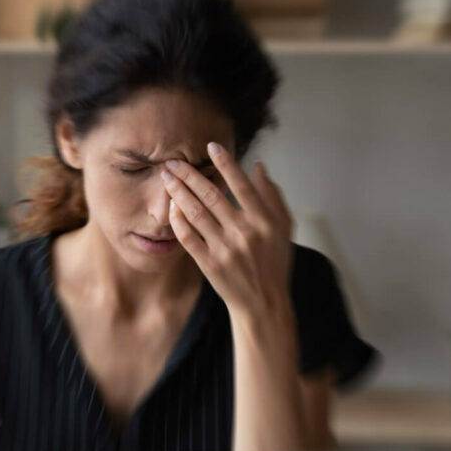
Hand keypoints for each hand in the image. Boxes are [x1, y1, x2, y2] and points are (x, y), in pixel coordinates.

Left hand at [161, 142, 294, 314]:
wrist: (263, 303)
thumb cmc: (274, 263)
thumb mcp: (284, 228)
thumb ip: (272, 196)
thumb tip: (258, 167)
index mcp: (265, 221)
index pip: (242, 185)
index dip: (226, 163)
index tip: (210, 146)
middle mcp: (245, 233)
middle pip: (212, 196)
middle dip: (190, 174)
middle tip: (173, 161)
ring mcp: (226, 250)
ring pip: (197, 213)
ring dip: (178, 192)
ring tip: (166, 178)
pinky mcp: (210, 265)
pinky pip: (188, 238)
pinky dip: (178, 221)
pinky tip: (171, 207)